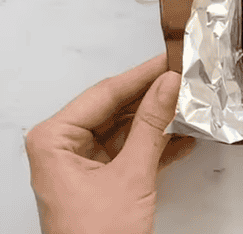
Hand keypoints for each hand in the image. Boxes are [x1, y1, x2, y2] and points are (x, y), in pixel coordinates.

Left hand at [25, 54, 197, 233]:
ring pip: (124, 130)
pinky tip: (183, 138)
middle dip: (151, 98)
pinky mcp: (98, 182)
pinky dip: (154, 147)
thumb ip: (151, 126)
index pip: (104, 94)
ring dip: (157, 122)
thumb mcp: (131, 175)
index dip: (141, 76)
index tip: (168, 60)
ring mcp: (79, 166)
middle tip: (184, 79)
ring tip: (189, 105)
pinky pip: (128, 152)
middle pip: (114, 109)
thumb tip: (167, 86)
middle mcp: (61, 148)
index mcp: (53, 140)